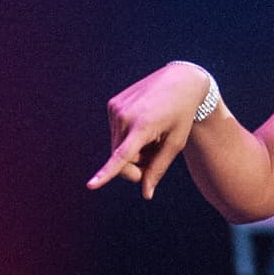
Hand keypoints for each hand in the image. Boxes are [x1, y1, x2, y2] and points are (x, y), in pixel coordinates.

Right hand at [84, 62, 212, 200]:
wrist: (180, 80)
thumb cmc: (182, 115)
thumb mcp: (176, 143)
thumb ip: (158, 169)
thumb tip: (146, 194)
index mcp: (143, 126)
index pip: (122, 156)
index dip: (106, 173)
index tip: (91, 185)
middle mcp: (125, 116)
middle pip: (121, 159)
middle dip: (136, 165)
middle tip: (156, 155)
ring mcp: (115, 108)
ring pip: (117, 147)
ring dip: (133, 150)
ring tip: (152, 135)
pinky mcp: (112, 104)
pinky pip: (116, 132)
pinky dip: (128, 136)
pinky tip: (144, 124)